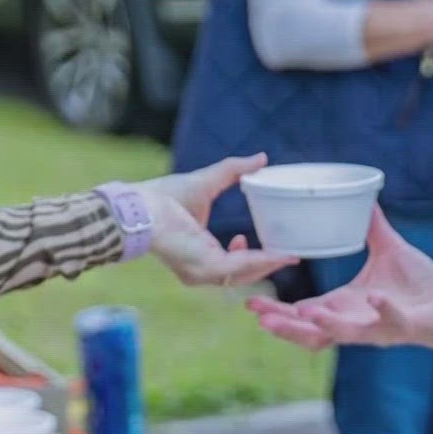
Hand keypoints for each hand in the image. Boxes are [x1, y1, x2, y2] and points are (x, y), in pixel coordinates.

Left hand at [131, 154, 299, 286]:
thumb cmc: (164, 197)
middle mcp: (199, 269)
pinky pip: (240, 268)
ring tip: (288, 255)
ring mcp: (202, 271)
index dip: (255, 258)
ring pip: (244, 275)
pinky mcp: (205, 267)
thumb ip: (234, 171)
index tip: (275, 247)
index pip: (231, 263)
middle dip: (266, 266)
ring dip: (267, 265)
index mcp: (198, 253)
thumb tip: (261, 158)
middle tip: (289, 253)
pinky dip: (260, 262)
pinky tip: (276, 255)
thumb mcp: (208, 182)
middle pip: (241, 275)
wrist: (143, 205)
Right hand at [246, 207, 432, 350]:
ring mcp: (380, 327)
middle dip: (287, 327)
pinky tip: (373, 295)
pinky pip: (391, 321)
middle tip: (261, 317)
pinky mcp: (405, 327)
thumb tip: (362, 196)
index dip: (279, 313)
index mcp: (347, 306)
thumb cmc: (420, 284)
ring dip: (324, 326)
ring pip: (345, 335)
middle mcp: (358, 322)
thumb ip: (372, 227)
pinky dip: (382, 310)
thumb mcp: (389, 251)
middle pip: (313, 334)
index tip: (252, 305)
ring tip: (305, 312)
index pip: (305, 315)